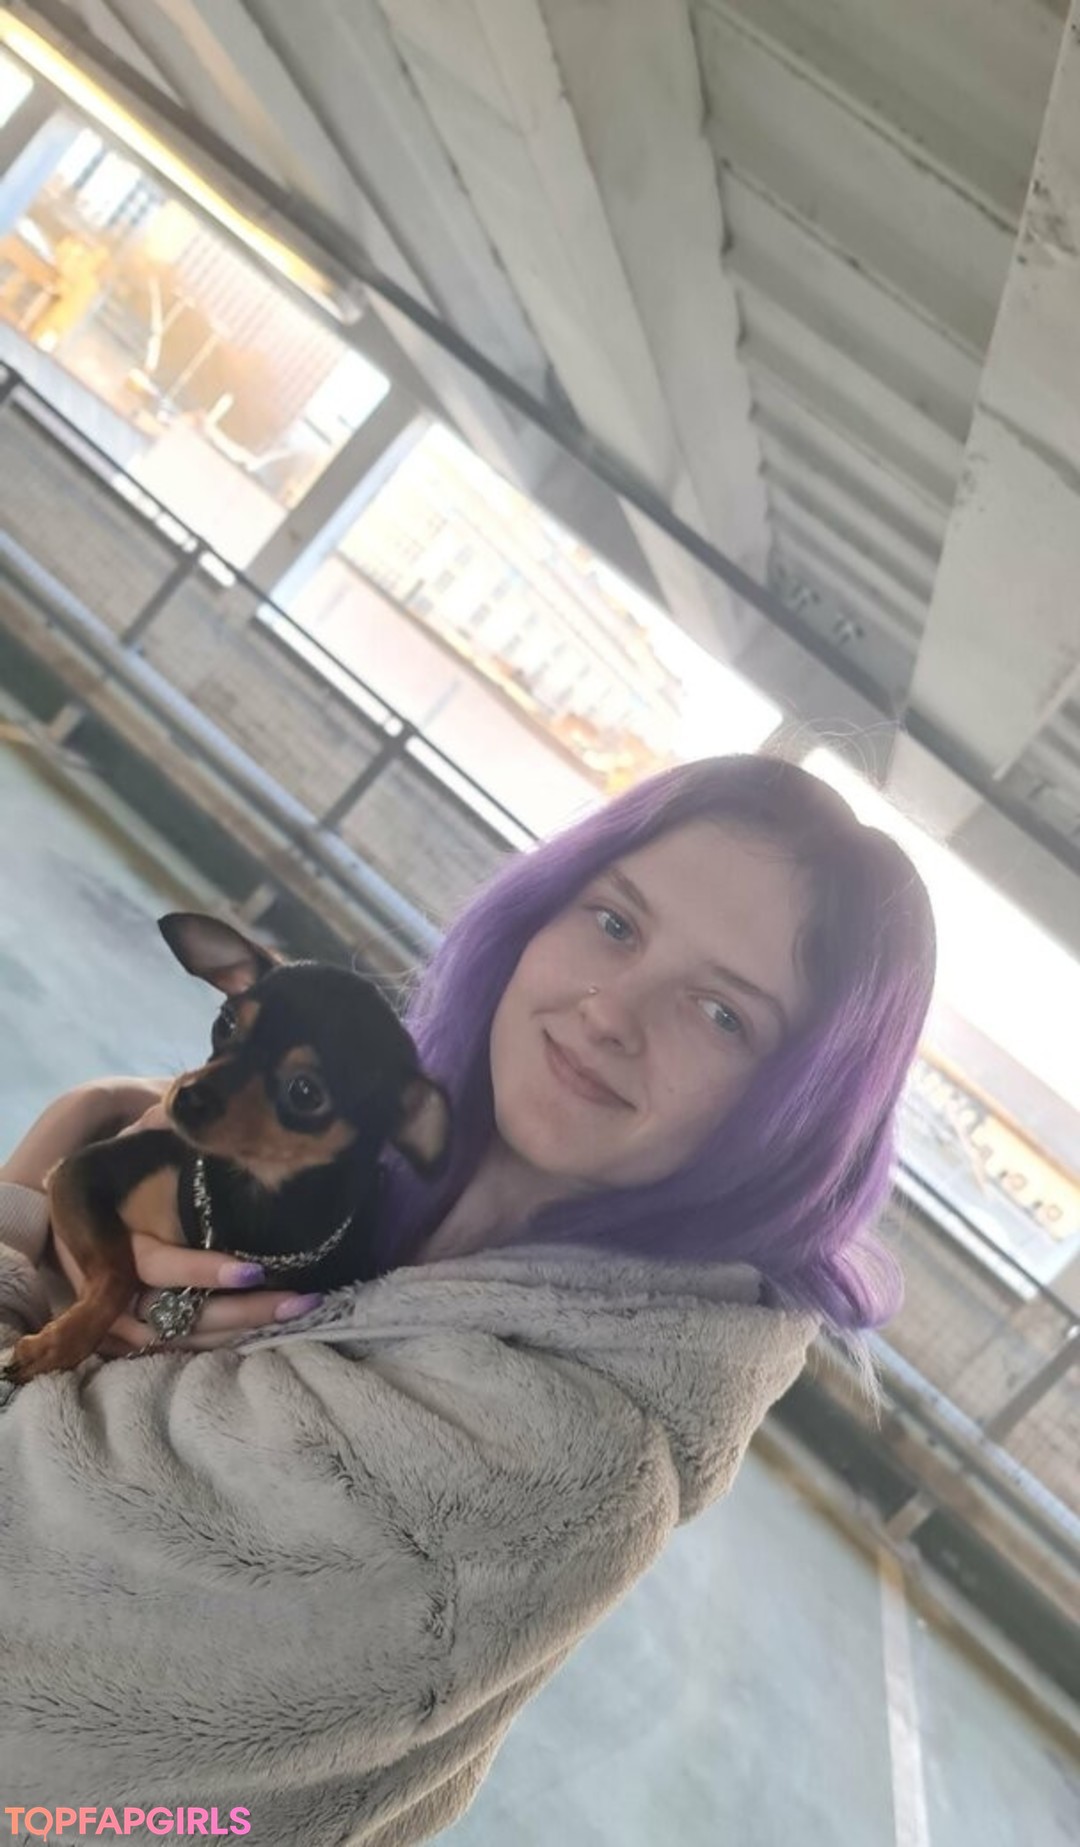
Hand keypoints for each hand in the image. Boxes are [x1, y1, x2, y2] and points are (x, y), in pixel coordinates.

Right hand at [4, 1080, 320, 1355]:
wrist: (72, 1198)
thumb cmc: (113, 1168)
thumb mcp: (127, 1147)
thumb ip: (156, 1128)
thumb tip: (191, 1103)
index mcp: (112, 1242)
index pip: (160, 1266)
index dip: (205, 1270)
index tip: (254, 1269)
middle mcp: (117, 1286)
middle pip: (183, 1314)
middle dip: (242, 1311)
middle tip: (298, 1299)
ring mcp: (125, 1314)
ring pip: (188, 1336)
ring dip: (243, 1330)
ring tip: (300, 1308)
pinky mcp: (138, 1328)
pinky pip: (182, 1345)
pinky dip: (222, 1342)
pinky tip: (268, 1327)